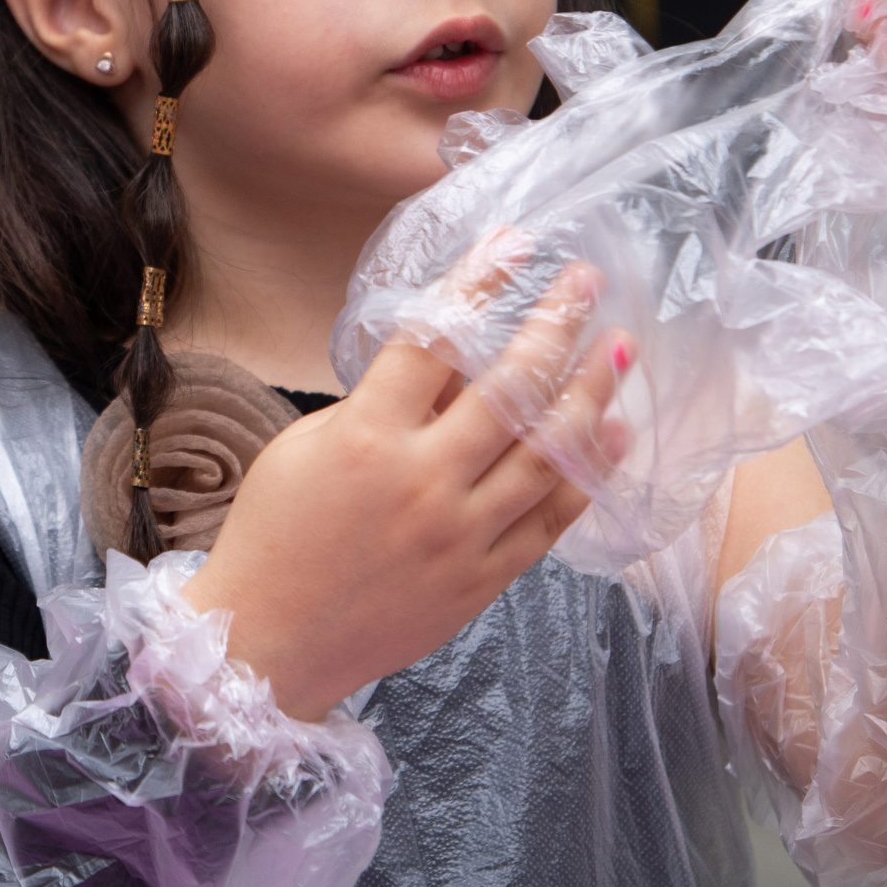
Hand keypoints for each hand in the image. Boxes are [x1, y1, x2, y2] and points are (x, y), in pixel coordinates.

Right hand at [184, 246, 628, 719]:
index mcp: (366, 435)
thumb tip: (453, 373)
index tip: (516, 243)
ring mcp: (459, 533)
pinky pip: (550, 520)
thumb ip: (379, 407)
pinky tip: (613, 436)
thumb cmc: (274, 535)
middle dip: (555, 325)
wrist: (267, 643)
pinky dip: (587, 475)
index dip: (478, 283)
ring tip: (619, 348)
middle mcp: (422, 480)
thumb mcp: (307, 447)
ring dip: (591, 394)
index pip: (435, 339)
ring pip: (547, 453)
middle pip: (509, 389)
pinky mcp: (481, 580)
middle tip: (587, 283)